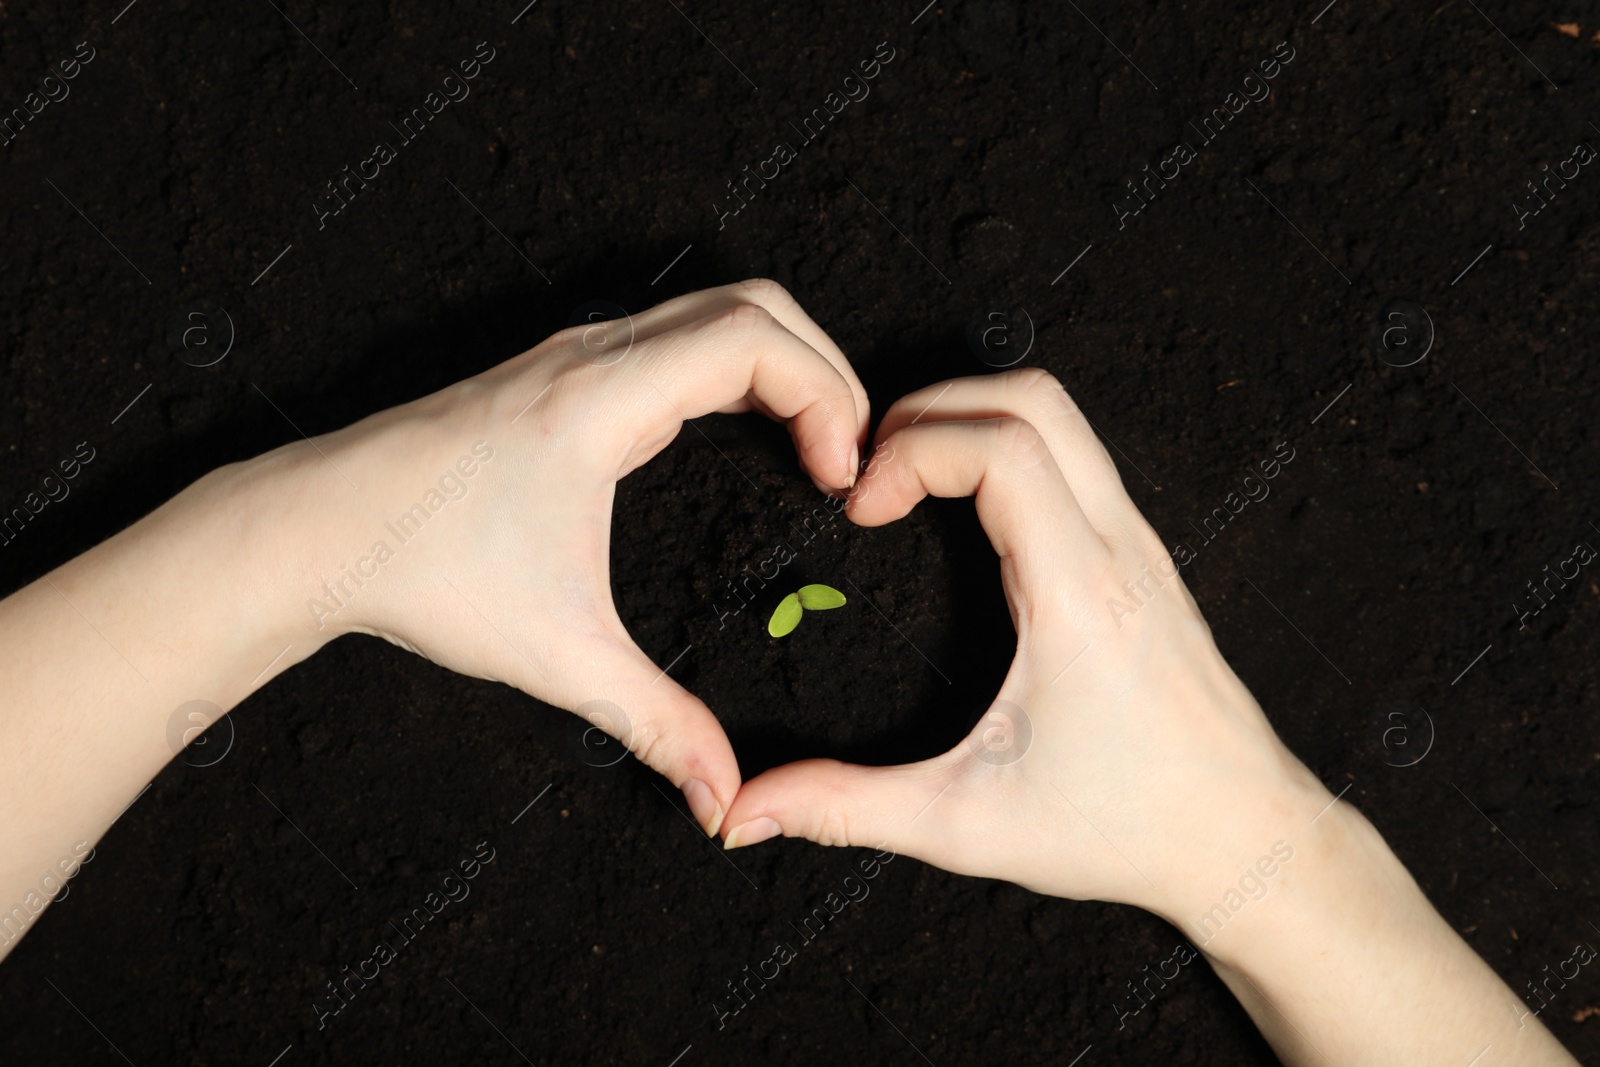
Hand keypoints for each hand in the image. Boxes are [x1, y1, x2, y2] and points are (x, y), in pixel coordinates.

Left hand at [278, 280, 868, 834]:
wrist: (314, 528)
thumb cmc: (421, 573)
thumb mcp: (558, 656)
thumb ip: (656, 725)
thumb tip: (723, 798)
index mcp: (601, 399)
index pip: (756, 340)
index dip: (827, 395)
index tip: (842, 475)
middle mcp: (592, 356)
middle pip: (751, 304)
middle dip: (824, 368)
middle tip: (850, 454)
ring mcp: (572, 355)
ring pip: (711, 310)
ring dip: (779, 363)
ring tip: (813, 444)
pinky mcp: (558, 373)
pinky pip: (673, 336)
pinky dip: (733, 367)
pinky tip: (740, 435)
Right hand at [719, 369, 1328, 922]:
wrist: (1244, 842)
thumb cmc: (1125, 829)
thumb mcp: (966, 824)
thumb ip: (846, 810)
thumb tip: (748, 809)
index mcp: (1079, 596)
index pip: (1001, 447)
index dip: (911, 450)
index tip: (863, 507)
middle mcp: (1119, 552)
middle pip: (1034, 400)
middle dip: (933, 407)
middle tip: (873, 468)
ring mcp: (1140, 548)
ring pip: (1064, 419)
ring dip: (974, 418)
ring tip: (907, 477)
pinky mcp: (1144, 560)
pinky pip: (1079, 459)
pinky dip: (1010, 448)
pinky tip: (966, 511)